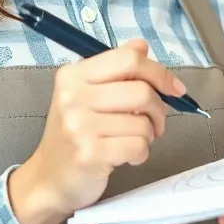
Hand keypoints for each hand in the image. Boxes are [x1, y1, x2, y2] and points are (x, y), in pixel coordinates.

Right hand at [8, 39, 184, 223]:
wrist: (49, 178)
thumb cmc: (75, 134)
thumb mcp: (87, 94)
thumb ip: (115, 68)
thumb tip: (141, 45)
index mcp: (73, 75)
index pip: (128, 59)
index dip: (159, 72)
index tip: (173, 88)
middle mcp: (73, 96)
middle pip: (142, 91)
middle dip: (158, 110)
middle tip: (153, 122)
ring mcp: (79, 126)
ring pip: (143, 123)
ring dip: (148, 135)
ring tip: (131, 140)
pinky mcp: (90, 154)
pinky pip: (138, 146)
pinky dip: (140, 154)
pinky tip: (126, 156)